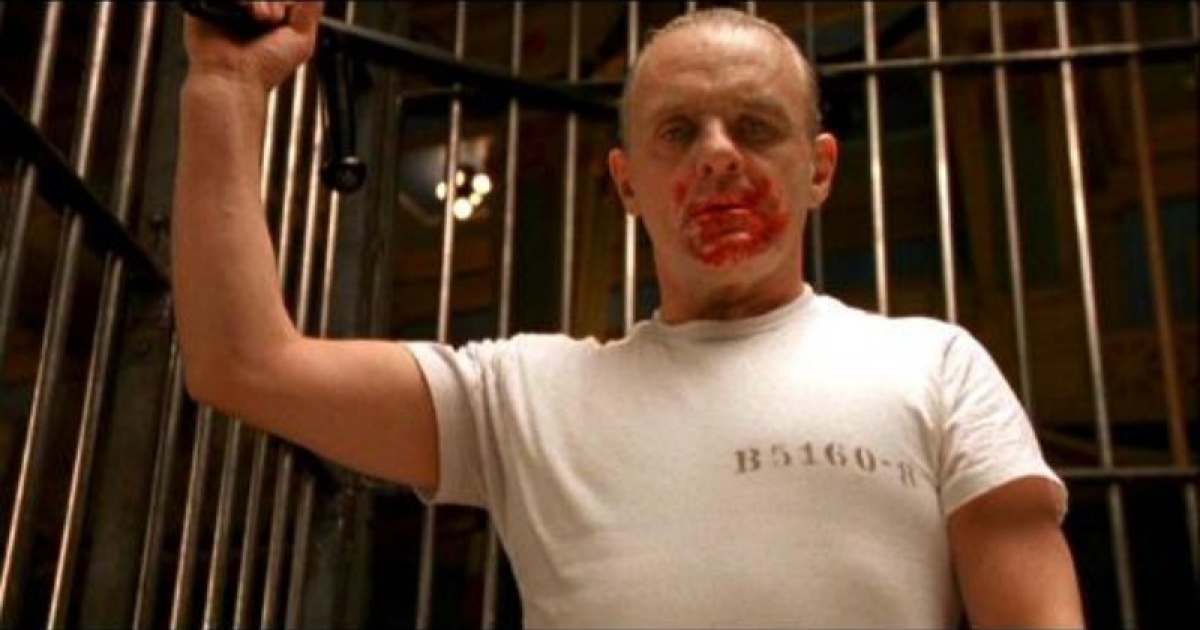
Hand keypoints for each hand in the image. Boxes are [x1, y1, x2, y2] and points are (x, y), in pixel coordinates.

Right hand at [183, 1, 323, 91]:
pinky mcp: (207, 4)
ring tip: (260, 17)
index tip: (284, 17)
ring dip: (260, 0)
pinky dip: (242, 0)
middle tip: (273, 18)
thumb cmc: (266, 67)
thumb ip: (311, 11)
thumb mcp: (302, 40)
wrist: (235, 78)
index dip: (285, 3)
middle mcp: (248, 11)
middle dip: (276, 1)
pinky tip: (245, 12)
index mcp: (269, 17)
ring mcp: (229, 7)